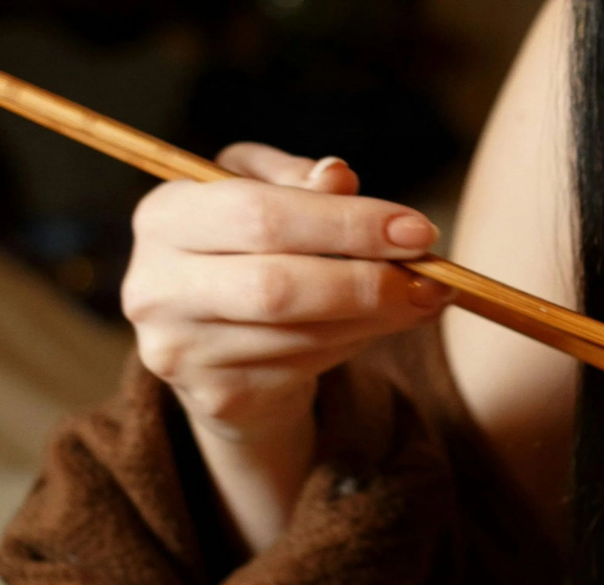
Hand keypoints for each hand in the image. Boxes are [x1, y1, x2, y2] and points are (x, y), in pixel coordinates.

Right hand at [121, 143, 453, 439]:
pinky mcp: (217, 399)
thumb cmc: (247, 245)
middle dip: (369, 281)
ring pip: (302, 335)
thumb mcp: (263, 190)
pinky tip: (379, 323)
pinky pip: (308, 369)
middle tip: (431, 277)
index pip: (259, 215)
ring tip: (420, 296)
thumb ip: (298, 178)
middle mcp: (156, 287)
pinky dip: (357, 343)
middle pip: (278, 286)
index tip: (417, 230)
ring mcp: (180, 352)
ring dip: (378, 316)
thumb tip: (338, 175)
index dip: (346, 223)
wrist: (215, 338)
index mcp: (164, 216)